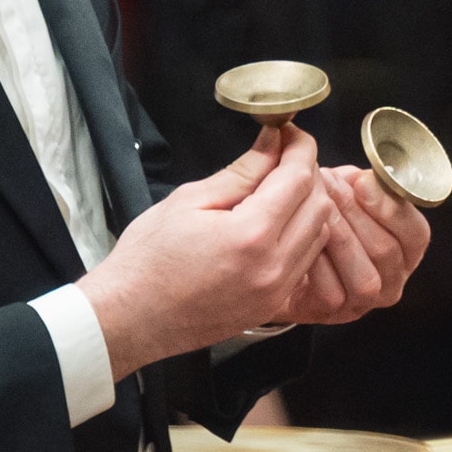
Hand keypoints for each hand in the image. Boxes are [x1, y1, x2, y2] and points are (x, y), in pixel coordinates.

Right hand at [78, 124, 337, 369]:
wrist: (131, 318)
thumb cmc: (148, 260)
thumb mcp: (188, 201)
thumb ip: (241, 172)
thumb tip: (272, 144)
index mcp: (251, 235)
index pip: (299, 178)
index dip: (300, 148)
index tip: (290, 133)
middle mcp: (274, 267)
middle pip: (320, 205)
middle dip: (307, 174)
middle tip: (280, 158)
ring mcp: (277, 291)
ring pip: (319, 234)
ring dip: (308, 205)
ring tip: (277, 189)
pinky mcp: (273, 306)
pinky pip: (306, 261)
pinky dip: (301, 235)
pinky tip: (274, 223)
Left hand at [273, 164, 431, 325]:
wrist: (284, 257)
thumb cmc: (326, 221)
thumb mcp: (348, 196)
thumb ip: (360, 185)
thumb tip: (362, 179)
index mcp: (407, 251)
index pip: (417, 234)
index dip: (392, 209)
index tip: (362, 183)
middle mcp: (392, 282)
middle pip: (386, 250)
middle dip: (355, 212)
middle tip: (328, 184)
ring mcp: (364, 303)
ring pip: (364, 274)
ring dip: (339, 236)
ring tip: (317, 207)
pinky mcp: (332, 313)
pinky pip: (331, 290)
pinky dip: (318, 262)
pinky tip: (303, 238)